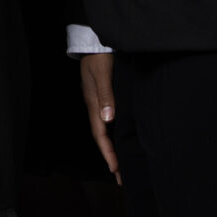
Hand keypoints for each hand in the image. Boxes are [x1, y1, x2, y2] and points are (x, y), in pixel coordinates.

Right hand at [79, 52, 118, 180]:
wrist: (93, 40)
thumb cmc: (99, 55)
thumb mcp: (102, 73)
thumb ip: (105, 95)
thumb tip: (109, 119)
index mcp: (93, 103)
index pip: (100, 134)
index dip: (108, 152)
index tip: (116, 170)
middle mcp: (95, 105)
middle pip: (103, 136)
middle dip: (111, 157)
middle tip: (121, 177)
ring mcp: (99, 101)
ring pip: (106, 130)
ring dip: (113, 147)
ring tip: (123, 163)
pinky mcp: (105, 95)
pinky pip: (110, 120)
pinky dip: (115, 133)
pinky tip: (123, 137)